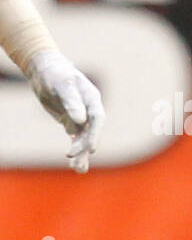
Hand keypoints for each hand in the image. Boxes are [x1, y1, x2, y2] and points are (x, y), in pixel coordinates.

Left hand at [24, 50, 104, 172]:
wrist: (46, 70)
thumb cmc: (55, 74)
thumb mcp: (62, 85)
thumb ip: (72, 102)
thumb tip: (80, 121)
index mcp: (92, 100)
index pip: (97, 120)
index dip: (95, 134)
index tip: (90, 148)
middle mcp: (89, 111)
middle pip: (91, 132)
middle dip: (84, 146)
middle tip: (74, 156)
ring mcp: (81, 118)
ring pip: (84, 138)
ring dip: (81, 154)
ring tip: (79, 169)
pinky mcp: (71, 122)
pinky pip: (75, 139)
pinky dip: (75, 150)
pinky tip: (73, 164)